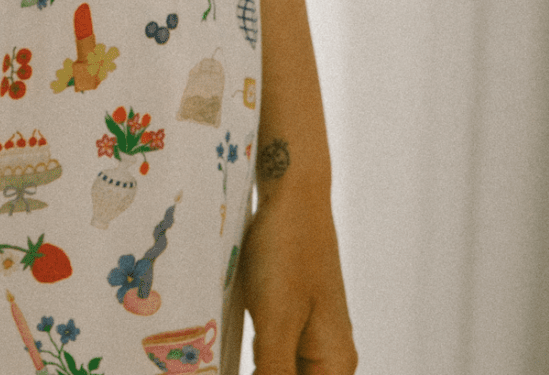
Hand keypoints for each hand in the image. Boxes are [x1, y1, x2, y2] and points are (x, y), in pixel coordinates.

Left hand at [230, 183, 356, 372]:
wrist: (291, 191)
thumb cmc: (288, 250)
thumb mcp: (277, 320)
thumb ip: (274, 373)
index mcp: (335, 365)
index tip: (233, 371)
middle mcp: (328, 356)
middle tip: (213, 367)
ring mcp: (309, 334)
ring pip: (279, 372)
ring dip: (255, 370)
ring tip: (213, 362)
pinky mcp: (290, 315)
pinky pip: (270, 351)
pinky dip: (251, 357)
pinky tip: (220, 351)